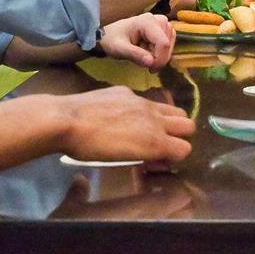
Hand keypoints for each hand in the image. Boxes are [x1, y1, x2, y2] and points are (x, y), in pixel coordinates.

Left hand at [48, 86, 194, 164]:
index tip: (157, 162)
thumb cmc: (90, 148)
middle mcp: (154, 118)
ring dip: (168, 120)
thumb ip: (145, 156)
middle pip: (188, 125)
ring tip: (150, 129)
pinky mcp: (126, 91)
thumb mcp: (121, 160)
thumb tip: (154, 157)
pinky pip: (144, 100)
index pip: (185, 149)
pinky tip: (121, 117)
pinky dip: (142, 110)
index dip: (174, 158)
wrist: (67, 120)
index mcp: (154, 140)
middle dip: (180, 136)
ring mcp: (142, 101)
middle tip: (162, 144)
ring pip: (171, 109)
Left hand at [97, 13, 174, 69]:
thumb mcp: (119, 49)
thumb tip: (151, 63)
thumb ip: (135, 55)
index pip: (163, 43)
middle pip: (168, 44)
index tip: (150, 69)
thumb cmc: (112, 40)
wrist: (108, 35)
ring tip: (144, 56)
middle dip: (159, 58)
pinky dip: (160, 52)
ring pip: (170, 44)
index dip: (160, 59)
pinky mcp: (162, 29)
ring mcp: (161, 23)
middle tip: (146, 66)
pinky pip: (168, 43)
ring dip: (159, 55)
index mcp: (147, 21)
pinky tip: (148, 53)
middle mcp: (157, 19)